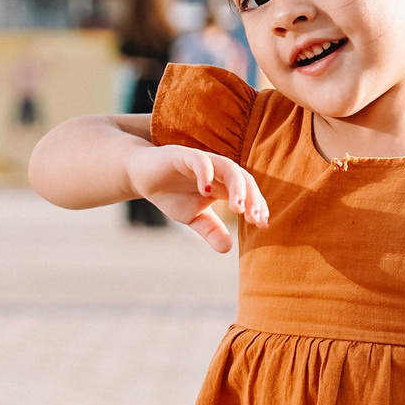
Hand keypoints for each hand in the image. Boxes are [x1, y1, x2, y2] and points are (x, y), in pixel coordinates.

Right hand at [127, 143, 268, 252]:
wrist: (141, 176)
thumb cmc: (171, 194)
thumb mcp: (193, 217)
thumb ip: (210, 230)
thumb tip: (227, 249)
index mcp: (223, 184)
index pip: (247, 192)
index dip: (257, 206)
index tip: (264, 225)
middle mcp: (217, 170)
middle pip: (243, 178)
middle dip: (252, 198)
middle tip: (255, 218)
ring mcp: (201, 161)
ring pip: (227, 166)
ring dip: (236, 187)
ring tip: (238, 207)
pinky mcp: (183, 155)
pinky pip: (200, 160)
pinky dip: (206, 174)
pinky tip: (207, 191)